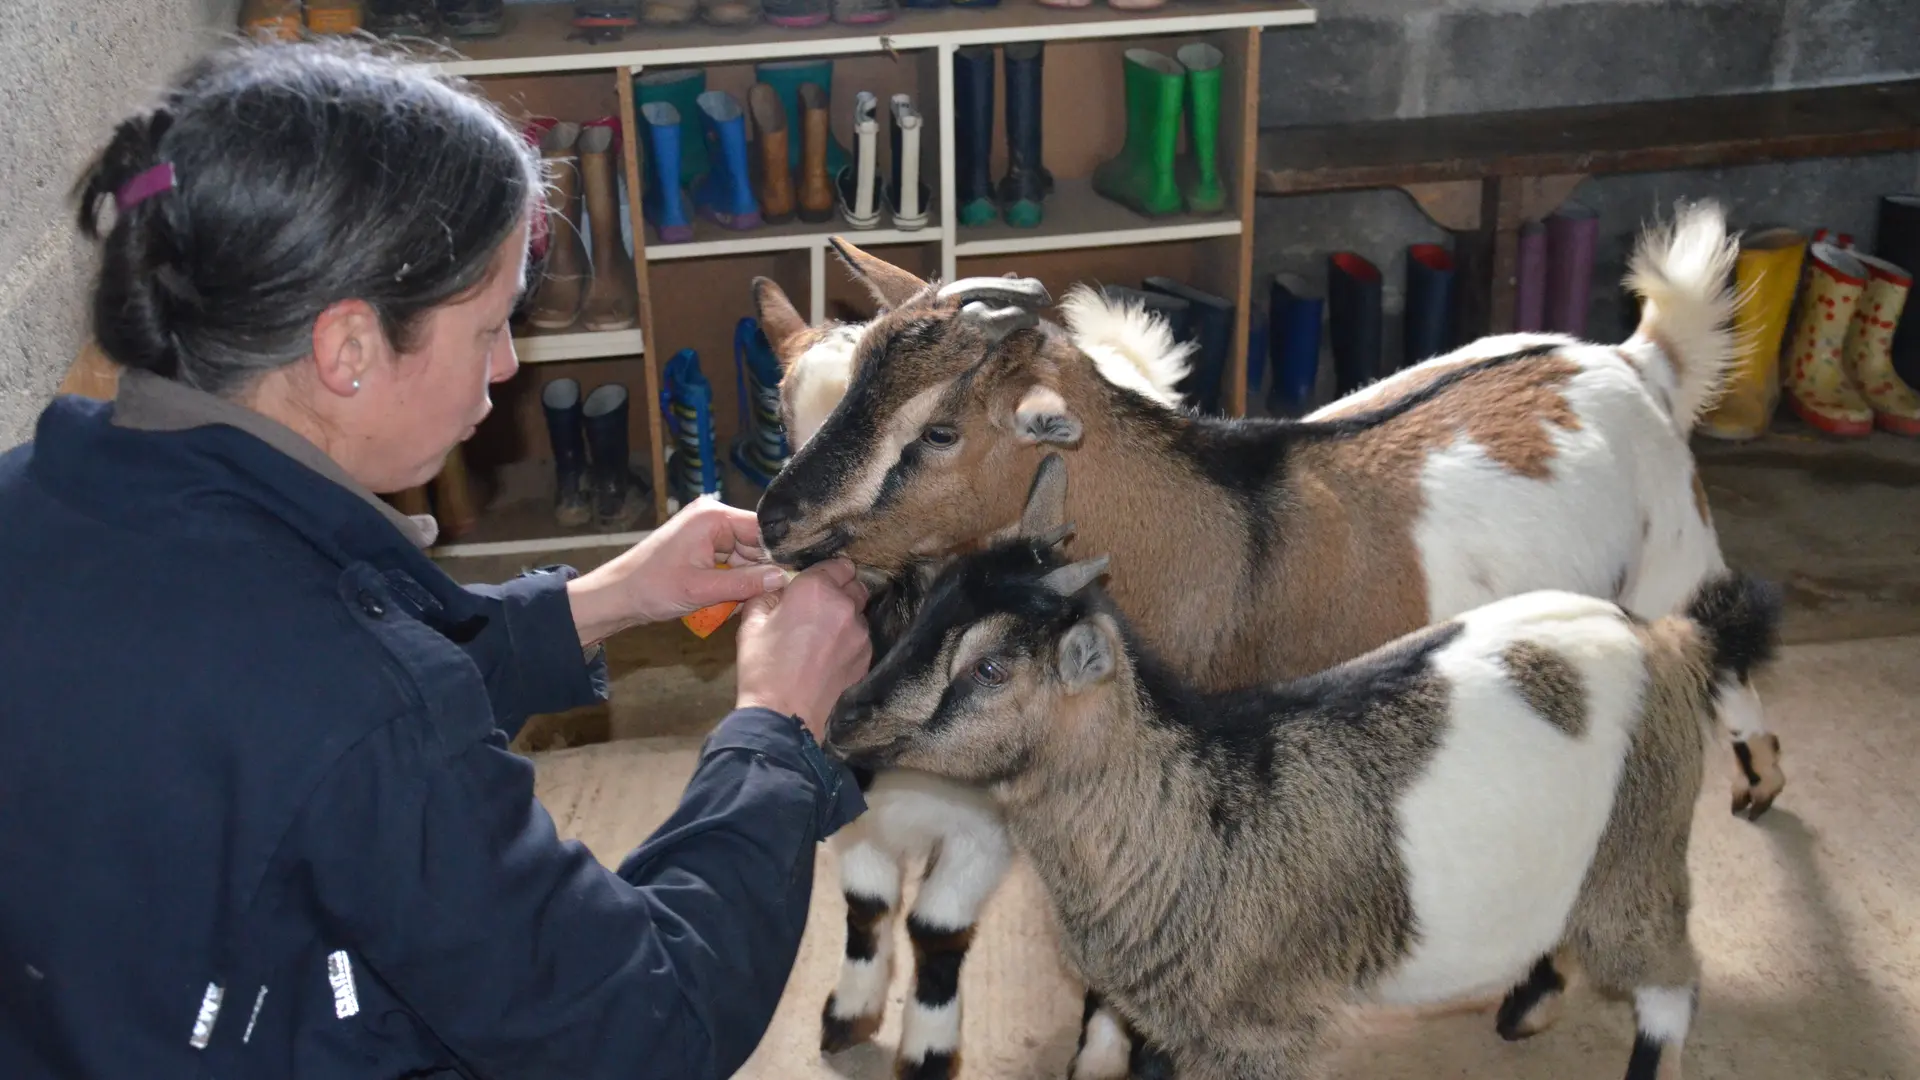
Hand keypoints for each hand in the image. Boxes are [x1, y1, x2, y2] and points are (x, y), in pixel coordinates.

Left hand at [567, 495, 787, 646]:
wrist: (617, 596)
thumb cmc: (652, 588)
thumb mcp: (702, 589)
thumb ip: (745, 583)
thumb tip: (781, 578)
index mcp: (713, 517)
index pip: (762, 528)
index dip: (777, 553)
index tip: (789, 577)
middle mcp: (712, 517)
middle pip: (755, 544)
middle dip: (757, 572)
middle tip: (755, 597)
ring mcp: (706, 532)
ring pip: (744, 557)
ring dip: (743, 580)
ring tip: (732, 601)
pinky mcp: (702, 547)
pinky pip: (730, 563)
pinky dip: (730, 581)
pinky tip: (724, 598)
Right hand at [734, 558, 871, 741]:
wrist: (784, 713)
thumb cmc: (763, 666)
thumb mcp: (752, 621)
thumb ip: (769, 594)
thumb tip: (780, 588)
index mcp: (815, 589)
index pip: (838, 564)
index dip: (827, 571)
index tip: (816, 582)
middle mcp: (844, 605)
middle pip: (854, 585)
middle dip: (840, 590)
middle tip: (818, 607)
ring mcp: (860, 633)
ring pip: (859, 613)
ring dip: (845, 616)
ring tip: (823, 634)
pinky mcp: (866, 656)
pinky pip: (861, 637)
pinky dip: (849, 639)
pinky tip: (829, 653)